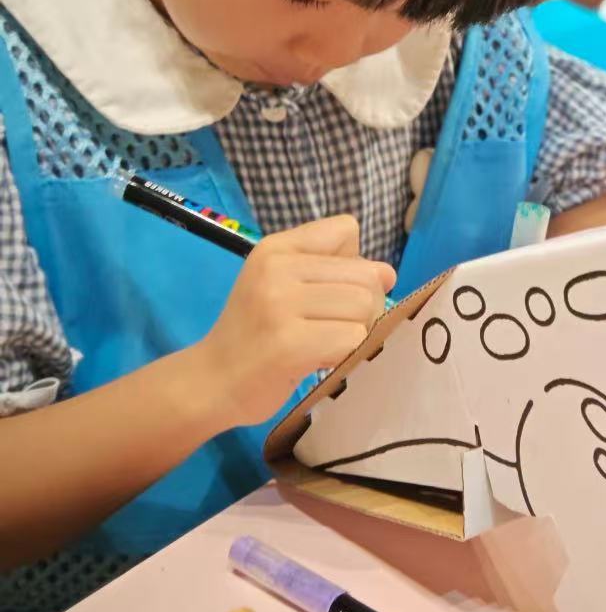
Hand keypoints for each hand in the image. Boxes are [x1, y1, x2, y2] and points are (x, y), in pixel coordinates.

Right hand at [194, 215, 395, 427]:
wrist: (211, 381)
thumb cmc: (254, 333)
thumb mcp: (281, 284)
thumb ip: (334, 269)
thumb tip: (388, 273)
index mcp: (275, 247)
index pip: (346, 229)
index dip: (353, 263)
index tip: (331, 292)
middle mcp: (277, 268)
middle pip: (365, 275)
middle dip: (364, 306)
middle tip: (333, 328)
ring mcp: (281, 305)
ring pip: (364, 307)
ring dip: (355, 332)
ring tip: (323, 343)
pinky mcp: (291, 344)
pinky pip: (353, 338)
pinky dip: (345, 354)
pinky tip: (318, 360)